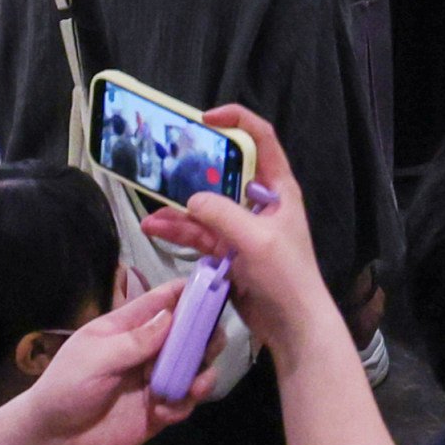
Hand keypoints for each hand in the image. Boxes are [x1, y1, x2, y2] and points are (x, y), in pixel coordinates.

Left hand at [0, 281, 197, 444]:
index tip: (217, 288)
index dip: (191, 292)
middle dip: (206, 336)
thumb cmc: (67, 387)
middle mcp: (149, 350)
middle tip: (207, 347)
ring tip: (193, 386)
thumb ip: (135, 340)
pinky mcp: (161, 410)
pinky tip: (163, 412)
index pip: (164, 300)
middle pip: (191, 333)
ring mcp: (157, 380)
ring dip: (201, 373)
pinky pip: (186, 401)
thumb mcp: (95, 358)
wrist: (55, 439)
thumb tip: (171, 316)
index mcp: (129, 327)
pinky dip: (183, 404)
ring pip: (196, 367)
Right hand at [143, 106, 332, 353]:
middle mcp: (261, 203)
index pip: (262, 140)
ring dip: (179, 211)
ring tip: (151, 216)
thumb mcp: (256, 240)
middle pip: (226, 174)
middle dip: (195, 170)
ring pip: (206, 209)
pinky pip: (201, 235)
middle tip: (166, 163)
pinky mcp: (229, 252)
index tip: (207, 118)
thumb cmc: (286, 277)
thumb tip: (192, 199)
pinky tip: (156, 230)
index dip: (238, 121)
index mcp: (279, 189)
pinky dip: (180, 232)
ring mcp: (243, 228)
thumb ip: (222, 215)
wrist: (293, 326)